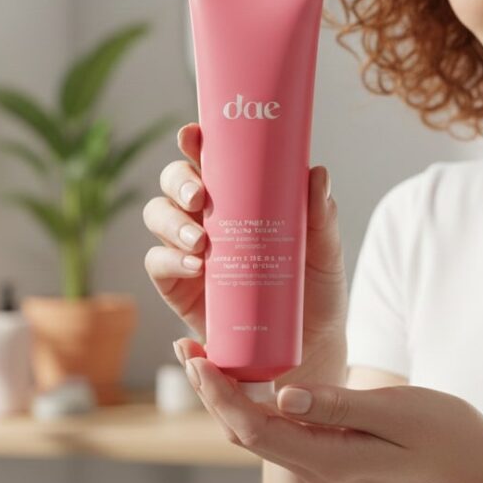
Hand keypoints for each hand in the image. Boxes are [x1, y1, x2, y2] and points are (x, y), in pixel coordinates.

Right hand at [142, 122, 348, 351]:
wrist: (308, 348)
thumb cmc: (313, 292)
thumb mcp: (324, 251)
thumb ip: (321, 216)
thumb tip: (316, 174)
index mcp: (239, 197)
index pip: (211, 160)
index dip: (195, 142)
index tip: (193, 134)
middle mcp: (208, 217)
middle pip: (174, 183)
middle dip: (179, 181)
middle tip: (199, 196)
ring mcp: (190, 251)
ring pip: (158, 216)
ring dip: (171, 221)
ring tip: (200, 241)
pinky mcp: (179, 287)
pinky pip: (158, 264)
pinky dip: (170, 260)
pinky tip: (195, 266)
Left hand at [174, 338, 482, 482]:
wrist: (475, 465)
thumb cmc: (443, 433)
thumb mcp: (393, 410)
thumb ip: (337, 405)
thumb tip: (282, 394)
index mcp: (327, 457)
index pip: (253, 426)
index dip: (218, 392)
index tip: (196, 357)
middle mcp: (316, 464)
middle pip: (244, 431)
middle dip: (210, 391)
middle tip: (186, 347)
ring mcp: (322, 460)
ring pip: (257, 430)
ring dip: (227, 395)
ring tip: (204, 357)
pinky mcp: (331, 450)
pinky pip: (279, 428)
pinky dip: (253, 401)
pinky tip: (249, 375)